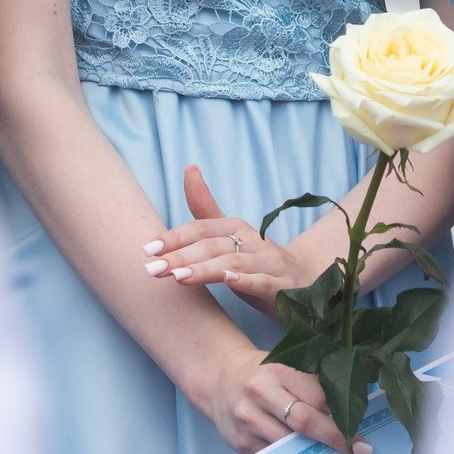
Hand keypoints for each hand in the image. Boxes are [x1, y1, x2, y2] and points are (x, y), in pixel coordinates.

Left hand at [147, 165, 319, 319]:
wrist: (305, 282)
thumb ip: (205, 209)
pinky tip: (228, 282)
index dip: (174, 237)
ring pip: (233, 263)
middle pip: (212, 245)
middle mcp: (252, 241)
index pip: (201, 228)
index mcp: (236, 228)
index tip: (148, 249)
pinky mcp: (282, 286)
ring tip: (177, 277)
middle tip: (152, 268)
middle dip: (180, 256)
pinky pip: (263, 281)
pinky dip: (246, 281)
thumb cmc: (258, 261)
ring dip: (204, 269)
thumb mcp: (229, 237)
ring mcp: (269, 263)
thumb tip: (189, 167)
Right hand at [195, 342, 369, 453]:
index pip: (316, 394)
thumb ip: (312, 383)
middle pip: (303, 421)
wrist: (219, 380)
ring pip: (289, 444)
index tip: (359, 423)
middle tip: (361, 448)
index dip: (340, 411)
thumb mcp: (285, 366)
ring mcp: (248, 420)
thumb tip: (348, 408)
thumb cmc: (262, 374)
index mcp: (277, 370)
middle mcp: (260, 393)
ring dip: (316, 452)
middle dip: (335, 437)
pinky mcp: (242, 443)